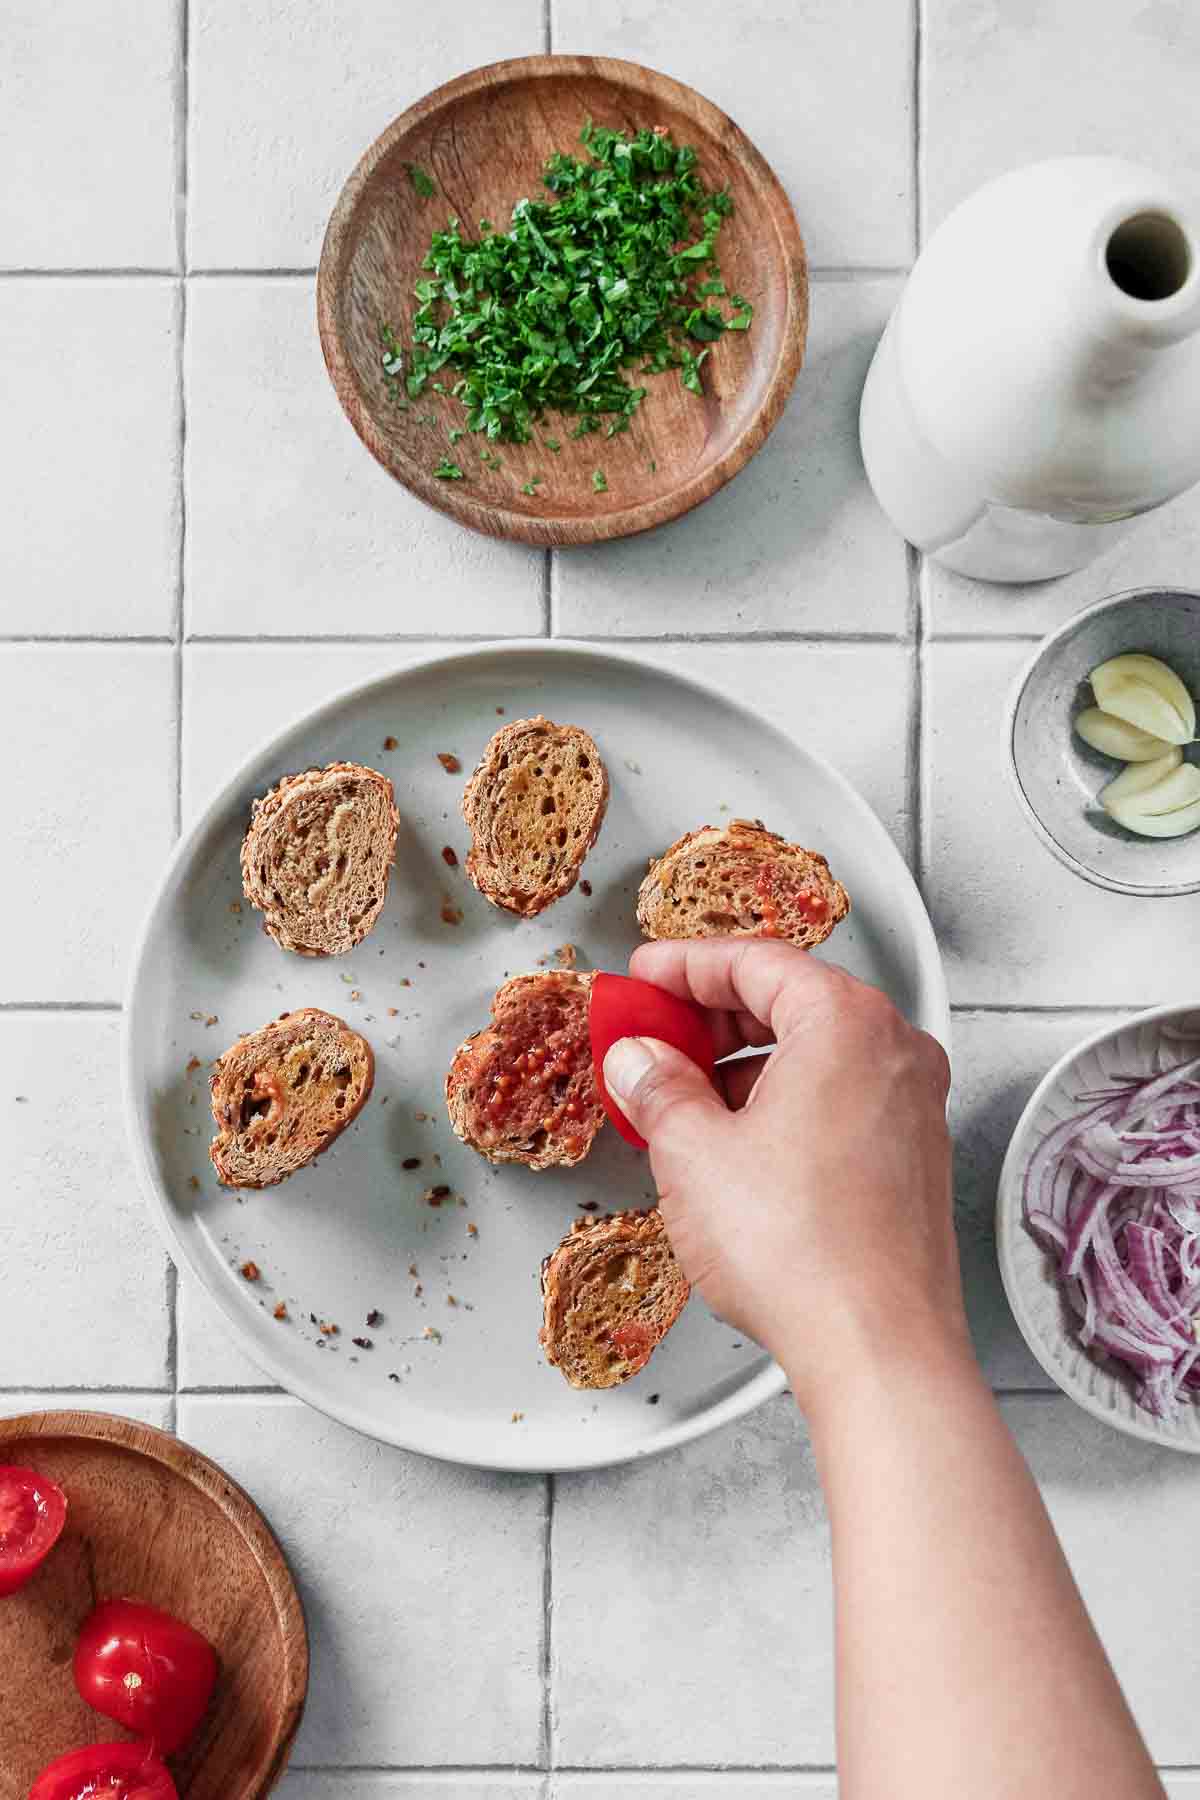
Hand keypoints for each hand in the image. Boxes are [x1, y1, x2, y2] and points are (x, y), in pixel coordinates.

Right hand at [602, 939, 962, 1406]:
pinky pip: (838, 1100)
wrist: (877, 1348)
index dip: (687, 965)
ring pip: (816, 1055)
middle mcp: (895, 1052)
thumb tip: (638, 1061)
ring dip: (744, 1066)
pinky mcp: (913, 1159)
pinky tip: (733, 1143)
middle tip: (652, 1036)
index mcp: (846, 1023)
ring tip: (680, 1100)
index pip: (757, 962)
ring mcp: (913, 1106)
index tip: (646, 975)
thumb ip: (658, 1088)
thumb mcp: (694, 1152)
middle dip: (712, 1019)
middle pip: (791, 1002)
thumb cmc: (804, 1250)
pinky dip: (783, 1103)